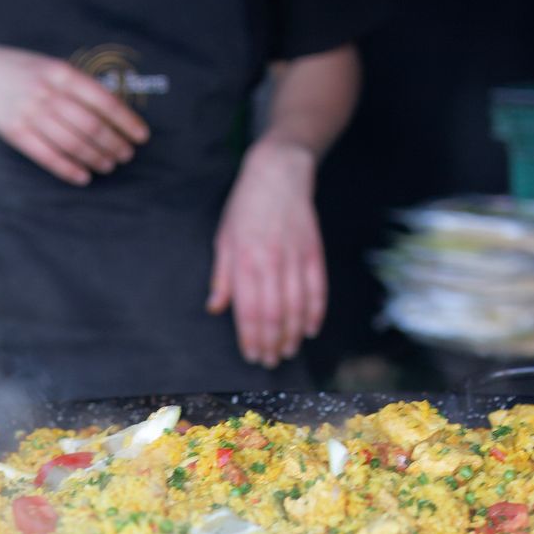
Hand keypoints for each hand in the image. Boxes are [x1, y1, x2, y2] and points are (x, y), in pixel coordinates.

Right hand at [0, 43, 148, 185]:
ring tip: (108, 165)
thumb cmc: (22, 70)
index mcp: (62, 73)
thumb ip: (78, 86)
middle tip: (126, 155)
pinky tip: (83, 176)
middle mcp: (47, 93)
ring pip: (73, 143)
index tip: (141, 136)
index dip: (126, 121)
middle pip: (91, 126)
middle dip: (114, 144)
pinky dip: (69, 169)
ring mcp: (30, 114)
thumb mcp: (52, 67)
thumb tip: (113, 111)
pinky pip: (48, 157)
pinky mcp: (15, 133)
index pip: (104, 100)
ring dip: (96, 158)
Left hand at [207, 138, 325, 366]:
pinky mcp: (314, 251)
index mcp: (244, 262)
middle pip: (274, 314)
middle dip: (272, 343)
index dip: (251, 338)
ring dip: (293, 334)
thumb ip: (222, 278)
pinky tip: (310, 329)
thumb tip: (216, 309)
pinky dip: (315, 312)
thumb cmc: (245, 207)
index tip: (252, 355)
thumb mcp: (223, 240)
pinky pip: (317, 289)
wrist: (278, 172)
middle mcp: (270, 262)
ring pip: (297, 306)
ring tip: (288, 351)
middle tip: (270, 361)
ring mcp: (295, 257)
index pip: (249, 311)